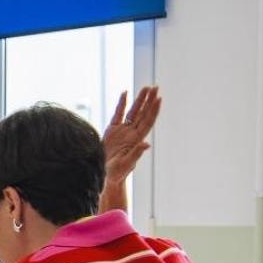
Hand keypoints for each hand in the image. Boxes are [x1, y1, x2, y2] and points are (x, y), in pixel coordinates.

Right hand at [101, 86, 160, 210]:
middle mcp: (131, 134)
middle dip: (149, 100)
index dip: (153, 110)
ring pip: (133, 112)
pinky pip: (118, 114)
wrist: (103, 175)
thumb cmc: (114, 174)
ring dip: (140, 100)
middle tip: (155, 87)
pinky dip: (122, 103)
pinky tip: (125, 93)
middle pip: (143, 113)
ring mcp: (122, 131)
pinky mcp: (112, 131)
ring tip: (146, 87)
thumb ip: (135, 154)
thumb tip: (147, 144)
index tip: (158, 98)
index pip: (147, 122)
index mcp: (135, 140)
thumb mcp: (125, 165)